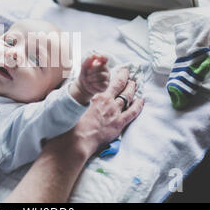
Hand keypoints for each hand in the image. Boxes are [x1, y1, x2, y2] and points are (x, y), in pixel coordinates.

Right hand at [5, 70, 143, 202]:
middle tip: (128, 71)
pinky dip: (138, 105)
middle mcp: (106, 100)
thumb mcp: (71, 106)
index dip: (110, 74)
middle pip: (119, 85)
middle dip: (124, 76)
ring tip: (135, 83)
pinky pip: (133, 112)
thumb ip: (75, 99)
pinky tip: (142, 100)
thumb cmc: (71, 124)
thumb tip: (68, 94)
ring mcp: (114, 111)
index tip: (112, 69)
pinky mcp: (119, 123)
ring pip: (127, 96)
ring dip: (132, 88)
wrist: (76, 139)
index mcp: (94, 95)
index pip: (105, 81)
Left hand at [70, 55, 109, 104]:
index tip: (99, 57)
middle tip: (88, 74)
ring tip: (89, 79)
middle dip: (91, 70)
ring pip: (102, 76)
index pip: (105, 58)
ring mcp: (107, 78)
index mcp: (101, 63)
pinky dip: (94, 84)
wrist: (83, 84)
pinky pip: (102, 84)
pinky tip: (92, 84)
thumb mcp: (84, 66)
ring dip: (92, 78)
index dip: (103, 57)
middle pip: (101, 67)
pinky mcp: (106, 85)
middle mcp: (105, 70)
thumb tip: (94, 55)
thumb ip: (88, 60)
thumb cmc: (85, 73)